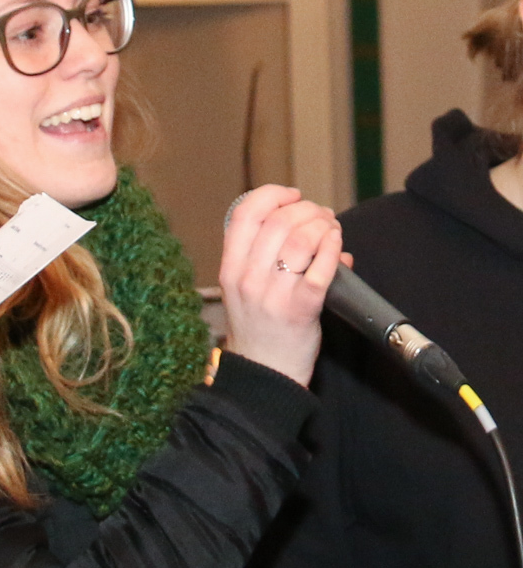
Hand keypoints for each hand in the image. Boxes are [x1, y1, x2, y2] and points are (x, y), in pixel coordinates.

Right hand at [220, 185, 350, 386]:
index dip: (272, 195)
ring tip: (331, 230)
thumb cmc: (258, 329)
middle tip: (321, 215)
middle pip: (278, 221)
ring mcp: (273, 294)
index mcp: (229, 269)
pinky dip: (333, 248)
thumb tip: (307, 227)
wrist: (264, 373)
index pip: (244, 214)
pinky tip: (338, 244)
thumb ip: (263, 256)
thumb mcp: (242, 289)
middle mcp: (247, 278)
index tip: (291, 196)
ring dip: (323, 226)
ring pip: (301, 239)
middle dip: (307, 209)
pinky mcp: (301, 308)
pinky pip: (321, 268)